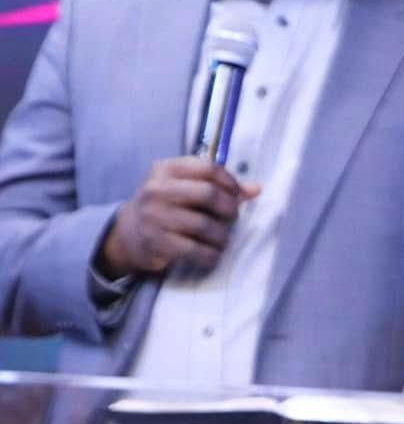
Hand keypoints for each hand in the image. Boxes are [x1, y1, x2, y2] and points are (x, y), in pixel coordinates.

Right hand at [97, 158, 259, 277]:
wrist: (128, 233)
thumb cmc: (165, 207)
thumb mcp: (183, 188)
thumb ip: (218, 186)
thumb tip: (256, 189)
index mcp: (165, 169)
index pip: (208, 168)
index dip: (230, 182)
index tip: (237, 195)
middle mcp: (157, 189)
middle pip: (208, 195)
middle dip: (229, 209)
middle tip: (231, 218)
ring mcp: (154, 216)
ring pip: (204, 225)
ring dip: (222, 236)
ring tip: (223, 239)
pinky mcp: (156, 242)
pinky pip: (194, 250)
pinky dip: (211, 255)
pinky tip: (213, 254)